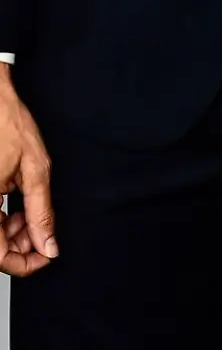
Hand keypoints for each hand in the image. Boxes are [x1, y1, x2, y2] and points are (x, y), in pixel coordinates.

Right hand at [0, 68, 56, 277]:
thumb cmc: (9, 124)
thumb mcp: (34, 168)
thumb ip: (40, 210)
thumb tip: (49, 245)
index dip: (23, 264)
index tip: (46, 256)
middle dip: (22, 245)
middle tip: (44, 231)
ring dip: (14, 233)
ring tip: (33, 214)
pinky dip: (5, 219)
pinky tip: (20, 207)